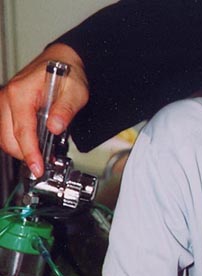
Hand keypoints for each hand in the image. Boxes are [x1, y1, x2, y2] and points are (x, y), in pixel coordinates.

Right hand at [0, 42, 88, 176]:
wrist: (61, 61)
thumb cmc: (67, 74)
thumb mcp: (75, 91)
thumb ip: (65, 109)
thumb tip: (55, 127)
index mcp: (21, 93)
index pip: (22, 131)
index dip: (30, 153)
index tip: (38, 168)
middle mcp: (8, 97)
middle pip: (8, 138)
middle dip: (25, 155)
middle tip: (43, 165)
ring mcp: (5, 102)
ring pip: (4, 138)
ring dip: (20, 151)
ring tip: (40, 156)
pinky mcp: (7, 108)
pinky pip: (6, 132)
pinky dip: (18, 143)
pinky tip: (32, 147)